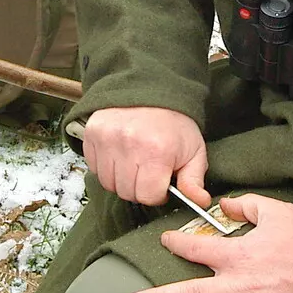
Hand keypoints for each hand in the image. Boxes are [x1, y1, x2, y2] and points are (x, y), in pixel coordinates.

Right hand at [81, 106, 208, 206]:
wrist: (151, 90)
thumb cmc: (174, 124)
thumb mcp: (193, 151)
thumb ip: (194, 180)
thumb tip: (200, 202)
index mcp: (156, 151)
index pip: (148, 195)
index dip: (157, 194)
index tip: (161, 183)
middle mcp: (128, 145)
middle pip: (127, 192)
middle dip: (140, 188)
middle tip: (148, 172)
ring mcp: (106, 139)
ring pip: (108, 183)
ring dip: (121, 180)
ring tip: (134, 163)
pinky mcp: (92, 134)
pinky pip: (94, 168)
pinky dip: (106, 167)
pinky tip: (120, 155)